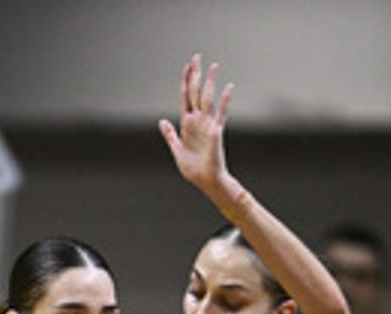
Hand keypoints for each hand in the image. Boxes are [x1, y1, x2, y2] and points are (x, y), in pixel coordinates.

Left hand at [157, 54, 235, 201]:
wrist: (206, 180)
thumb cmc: (193, 169)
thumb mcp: (177, 150)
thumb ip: (170, 135)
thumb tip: (162, 122)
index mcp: (186, 124)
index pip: (185, 97)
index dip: (185, 81)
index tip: (187, 67)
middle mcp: (197, 120)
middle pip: (195, 92)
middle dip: (195, 75)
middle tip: (197, 57)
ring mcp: (207, 124)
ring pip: (207, 98)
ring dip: (209, 82)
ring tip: (213, 65)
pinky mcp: (216, 131)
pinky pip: (221, 113)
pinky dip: (225, 101)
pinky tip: (228, 87)